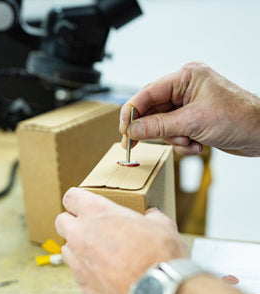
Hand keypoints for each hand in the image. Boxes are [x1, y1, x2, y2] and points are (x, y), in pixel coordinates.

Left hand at [55, 188, 187, 293]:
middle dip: (72, 222)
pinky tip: (104, 272)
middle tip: (90, 227)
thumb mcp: (161, 225)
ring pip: (67, 247)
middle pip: (61, 221)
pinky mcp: (82, 283)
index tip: (83, 204)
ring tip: (99, 252)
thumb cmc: (161, 255)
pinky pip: (76, 271)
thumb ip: (150, 217)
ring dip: (78, 247)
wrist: (160, 293)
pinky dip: (86, 269)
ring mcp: (78, 260)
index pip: (71, 197)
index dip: (77, 200)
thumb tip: (152, 216)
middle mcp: (80, 234)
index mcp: (96, 212)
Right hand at [119, 61, 259, 155]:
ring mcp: (189, 105)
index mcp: (185, 77)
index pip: (147, 93)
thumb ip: (159, 127)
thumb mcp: (194, 122)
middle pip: (152, 111)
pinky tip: (197, 145)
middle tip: (134, 144)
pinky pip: (174, 134)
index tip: (123, 129)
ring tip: (189, 142)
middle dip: (153, 130)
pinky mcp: (193, 120)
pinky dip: (182, 144)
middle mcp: (185, 89)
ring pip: (162, 126)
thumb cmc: (241, 117)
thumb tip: (133, 130)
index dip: (132, 112)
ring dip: (173, 139)